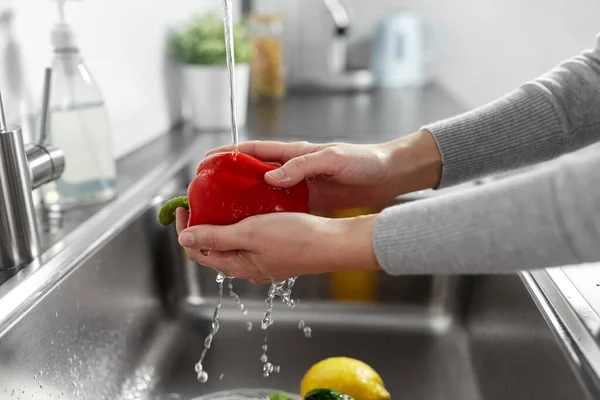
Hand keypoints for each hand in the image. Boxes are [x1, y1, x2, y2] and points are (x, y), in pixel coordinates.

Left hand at [175, 207, 380, 282]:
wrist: (332, 243)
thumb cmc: (294, 238)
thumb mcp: (249, 233)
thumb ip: (216, 237)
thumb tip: (184, 240)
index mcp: (237, 266)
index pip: (197, 251)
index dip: (184, 229)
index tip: (183, 207)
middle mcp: (248, 268)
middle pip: (213, 249)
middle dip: (201, 226)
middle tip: (200, 203)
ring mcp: (264, 262)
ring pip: (233, 245)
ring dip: (221, 226)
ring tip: (222, 204)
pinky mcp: (277, 254)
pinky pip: (251, 241)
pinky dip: (241, 226)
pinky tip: (249, 211)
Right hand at [206, 130, 441, 212]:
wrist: (388, 176)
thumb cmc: (364, 161)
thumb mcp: (333, 159)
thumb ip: (302, 166)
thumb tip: (270, 176)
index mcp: (294, 152)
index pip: (252, 149)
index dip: (227, 154)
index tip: (205, 162)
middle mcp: (292, 168)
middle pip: (251, 173)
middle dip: (228, 181)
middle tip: (208, 195)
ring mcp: (299, 185)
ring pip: (262, 192)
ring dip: (243, 200)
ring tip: (223, 214)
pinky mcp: (308, 201)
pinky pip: (280, 207)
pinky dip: (265, 214)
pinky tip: (254, 225)